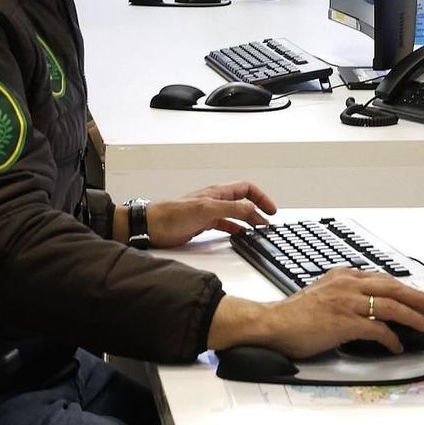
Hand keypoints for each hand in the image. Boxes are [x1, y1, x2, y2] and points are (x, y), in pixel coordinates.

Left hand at [144, 181, 277, 247]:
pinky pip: (225, 225)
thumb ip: (230, 208)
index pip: (246, 189)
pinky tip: (239, 236)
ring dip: (248, 221)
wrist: (152, 226)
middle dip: (258, 211)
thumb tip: (251, 208)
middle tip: (268, 223)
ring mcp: (209, 212)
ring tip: (258, 230)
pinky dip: (235, 230)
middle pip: (243, 202)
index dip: (261, 197)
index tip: (271, 210)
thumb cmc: (173, 214)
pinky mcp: (202, 224)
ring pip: (235, 214)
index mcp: (218, 192)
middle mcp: (215, 200)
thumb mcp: (206, 209)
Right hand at [210, 269, 423, 357]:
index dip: (404, 288)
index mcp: (343, 276)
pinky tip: (396, 346)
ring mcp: (347, 303)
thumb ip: (342, 291)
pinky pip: (377, 330)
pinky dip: (391, 338)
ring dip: (413, 318)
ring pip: (390, 306)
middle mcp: (348, 285)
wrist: (272, 323)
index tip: (417, 295)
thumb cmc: (293, 314)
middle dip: (418, 297)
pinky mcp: (344, 323)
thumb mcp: (321, 291)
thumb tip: (362, 302)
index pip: (381, 279)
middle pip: (393, 288)